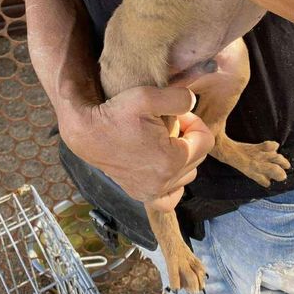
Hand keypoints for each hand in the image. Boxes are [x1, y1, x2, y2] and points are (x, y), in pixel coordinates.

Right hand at [59, 85, 213, 212]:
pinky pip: (170, 198)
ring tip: (165, 140)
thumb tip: (194, 102)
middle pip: (198, 158)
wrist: (88, 133)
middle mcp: (163, 182)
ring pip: (187, 175)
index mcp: (171, 160)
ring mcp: (151, 192)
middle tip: (171, 124)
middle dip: (189, 138)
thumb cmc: (117, 114)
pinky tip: (165, 167)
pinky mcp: (140, 195)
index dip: (195, 123)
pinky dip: (174, 183)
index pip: (206, 141)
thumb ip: (181, 98)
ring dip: (183, 156)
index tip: (179, 115)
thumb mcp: (149, 96)